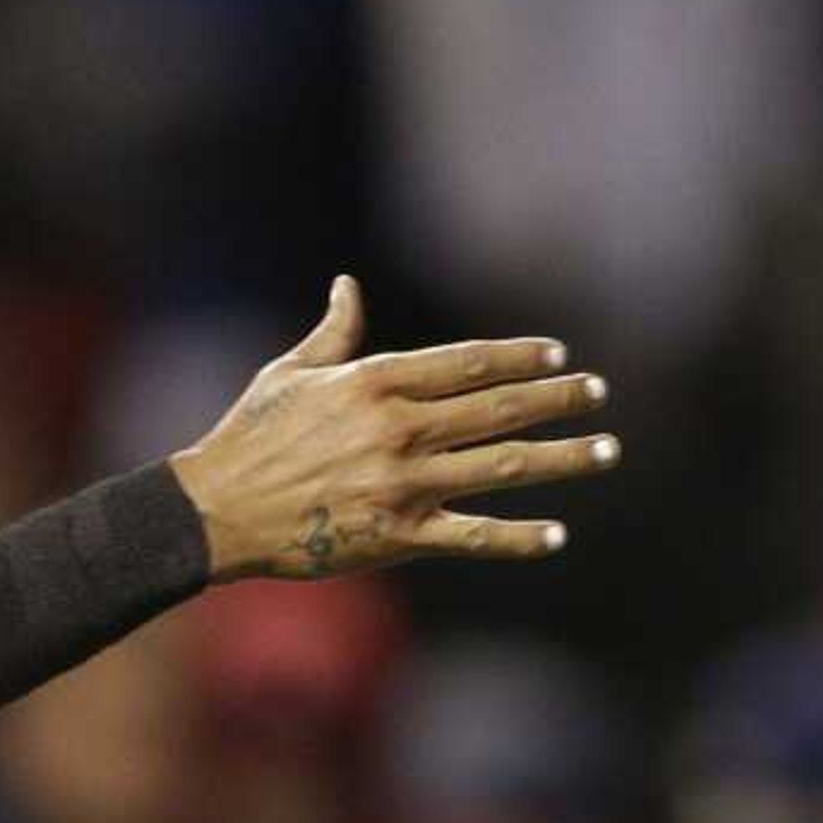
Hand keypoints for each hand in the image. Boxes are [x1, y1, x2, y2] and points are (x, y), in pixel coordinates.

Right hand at [170, 276, 615, 579]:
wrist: (216, 510)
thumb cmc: (250, 436)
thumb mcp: (290, 373)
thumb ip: (334, 332)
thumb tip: (346, 285)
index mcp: (374, 382)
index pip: (466, 363)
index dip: (518, 358)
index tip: (559, 357)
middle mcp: (397, 428)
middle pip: (497, 409)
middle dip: (558, 400)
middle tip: (600, 394)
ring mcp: (402, 483)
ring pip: (500, 467)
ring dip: (560, 458)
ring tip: (606, 450)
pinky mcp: (398, 534)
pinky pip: (471, 535)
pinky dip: (516, 538)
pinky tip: (557, 535)